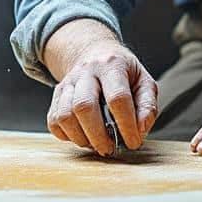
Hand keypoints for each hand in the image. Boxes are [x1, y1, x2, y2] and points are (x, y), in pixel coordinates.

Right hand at [45, 39, 158, 155]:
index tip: (133, 142)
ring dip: (81, 138)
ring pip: (65, 115)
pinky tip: (82, 135)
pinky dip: (67, 135)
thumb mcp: (144, 82)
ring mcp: (68, 82)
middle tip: (110, 148)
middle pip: (84, 106)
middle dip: (98, 136)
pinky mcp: (56, 94)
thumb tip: (141, 129)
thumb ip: (147, 106)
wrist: (95, 53)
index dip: (126, 125)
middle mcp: (86, 71)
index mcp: (112, 65)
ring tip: (95, 142)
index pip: (118, 98)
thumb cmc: (123, 72)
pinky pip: (54, 121)